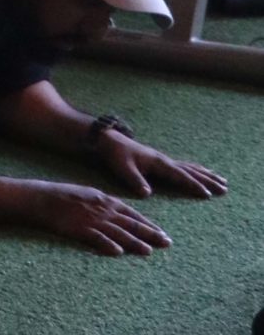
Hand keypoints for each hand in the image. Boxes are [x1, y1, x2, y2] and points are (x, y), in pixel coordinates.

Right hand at [31, 180, 171, 255]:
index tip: (162, 233)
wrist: (42, 198)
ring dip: (134, 242)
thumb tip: (117, 211)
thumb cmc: (63, 196)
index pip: (133, 214)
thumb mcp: (88, 194)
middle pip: (131, 224)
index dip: (149, 224)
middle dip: (150, 234)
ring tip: (149, 252)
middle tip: (167, 243)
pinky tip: (118, 252)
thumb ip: (104, 203)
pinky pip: (96, 238)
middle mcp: (103, 210)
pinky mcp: (79, 229)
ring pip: (118, 232)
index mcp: (105, 200)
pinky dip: (107, 244)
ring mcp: (91, 220)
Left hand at [93, 130, 227, 200]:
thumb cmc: (115, 155)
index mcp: (158, 163)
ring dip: (206, 174)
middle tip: (225, 188)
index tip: (207, 194)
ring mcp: (164, 160)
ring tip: (221, 180)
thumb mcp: (123, 168)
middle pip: (191, 171)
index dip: (193, 185)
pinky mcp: (161, 161)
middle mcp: (165, 160)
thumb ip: (135, 180)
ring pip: (190, 168)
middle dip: (208, 180)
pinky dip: (195, 170)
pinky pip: (184, 166)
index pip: (180, 175)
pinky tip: (201, 172)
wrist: (109, 140)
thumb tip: (147, 194)